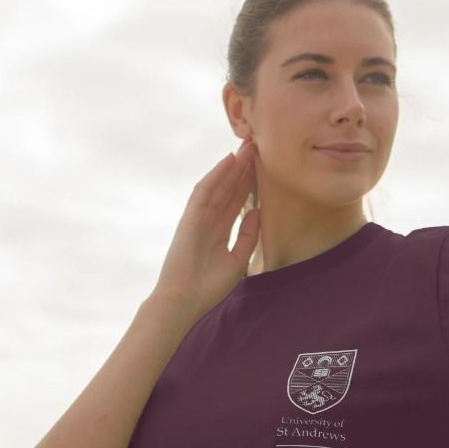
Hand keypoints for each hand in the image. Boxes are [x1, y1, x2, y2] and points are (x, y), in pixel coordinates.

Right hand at [153, 138, 260, 314]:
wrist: (184, 301)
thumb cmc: (208, 288)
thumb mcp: (238, 260)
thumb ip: (249, 236)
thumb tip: (259, 211)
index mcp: (218, 232)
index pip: (235, 202)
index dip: (248, 183)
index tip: (264, 166)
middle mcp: (208, 221)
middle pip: (228, 189)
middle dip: (243, 168)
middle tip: (258, 146)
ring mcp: (198, 218)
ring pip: (218, 185)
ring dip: (233, 166)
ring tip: (248, 147)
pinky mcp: (190, 218)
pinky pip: (204, 192)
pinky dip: (216, 175)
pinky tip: (229, 160)